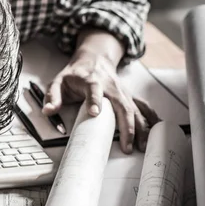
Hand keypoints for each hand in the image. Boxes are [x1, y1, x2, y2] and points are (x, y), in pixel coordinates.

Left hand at [43, 50, 159, 152]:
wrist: (94, 59)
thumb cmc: (75, 74)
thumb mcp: (58, 82)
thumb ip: (52, 96)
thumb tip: (48, 111)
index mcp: (91, 81)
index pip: (94, 90)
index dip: (94, 100)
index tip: (94, 113)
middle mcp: (110, 87)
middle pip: (122, 105)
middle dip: (127, 126)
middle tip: (127, 146)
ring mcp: (122, 92)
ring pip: (135, 109)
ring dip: (141, 127)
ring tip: (142, 145)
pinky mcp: (128, 96)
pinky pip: (142, 107)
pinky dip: (151, 119)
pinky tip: (156, 131)